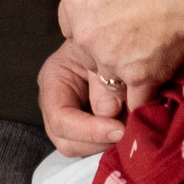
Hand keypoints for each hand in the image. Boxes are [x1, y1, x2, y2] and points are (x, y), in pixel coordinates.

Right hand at [36, 40, 128, 157]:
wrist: (113, 35)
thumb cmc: (107, 39)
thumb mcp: (104, 56)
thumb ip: (105, 85)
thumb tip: (109, 114)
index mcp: (53, 79)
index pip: (61, 118)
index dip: (89, 130)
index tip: (119, 130)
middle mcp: (53, 102)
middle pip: (65, 140)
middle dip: (97, 142)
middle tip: (128, 134)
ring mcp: (67, 116)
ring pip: (78, 147)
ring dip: (104, 145)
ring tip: (129, 130)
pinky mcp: (83, 124)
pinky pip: (91, 144)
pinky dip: (108, 142)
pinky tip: (127, 130)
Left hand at [38, 0, 183, 107]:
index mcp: (74, 1)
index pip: (70, 23)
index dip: (91, 19)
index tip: (111, 15)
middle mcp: (85, 34)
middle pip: (86, 52)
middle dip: (103, 47)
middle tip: (132, 35)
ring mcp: (110, 58)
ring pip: (109, 77)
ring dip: (123, 73)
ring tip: (148, 58)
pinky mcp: (138, 77)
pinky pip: (135, 100)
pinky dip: (143, 99)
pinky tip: (155, 89)